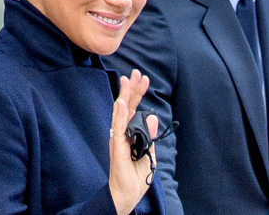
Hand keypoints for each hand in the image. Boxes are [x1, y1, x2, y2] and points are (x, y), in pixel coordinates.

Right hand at [109, 69, 158, 214]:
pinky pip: (117, 127)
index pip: (134, 110)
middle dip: (132, 89)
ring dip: (125, 95)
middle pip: (127, 107)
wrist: (126, 197)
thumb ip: (149, 136)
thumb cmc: (135, 179)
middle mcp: (122, 134)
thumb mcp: (148, 155)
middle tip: (136, 72)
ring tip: (128, 79)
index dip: (139, 94)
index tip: (145, 79)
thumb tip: (152, 117)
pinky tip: (120, 102)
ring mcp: (118, 139)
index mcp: (130, 135)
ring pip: (121, 112)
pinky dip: (118, 114)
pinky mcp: (116, 147)